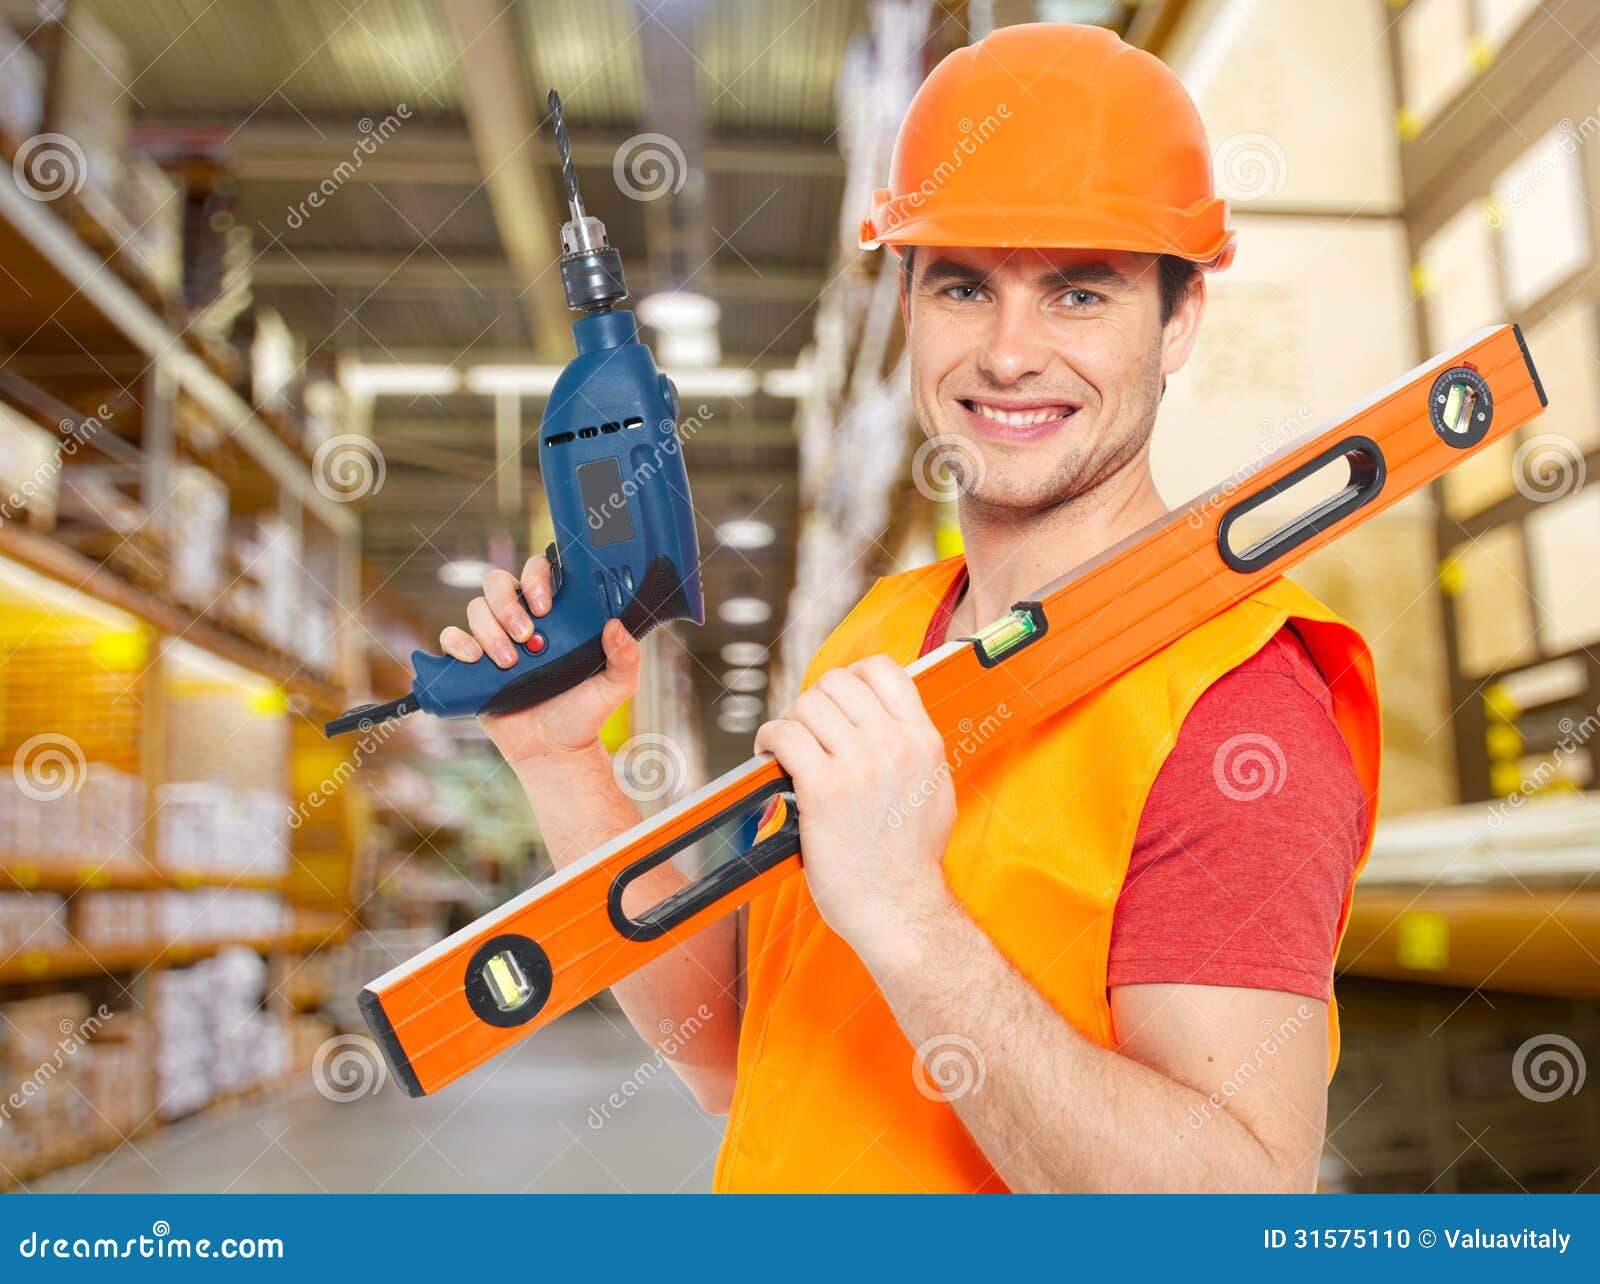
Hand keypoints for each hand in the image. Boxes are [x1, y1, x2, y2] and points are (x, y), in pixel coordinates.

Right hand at [438, 555, 639, 767]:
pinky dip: (458, 643)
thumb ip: (625, 657)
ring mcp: (495, 640)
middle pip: (499, 583)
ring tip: (510, 662)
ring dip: (490, 630)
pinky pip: (450, 637)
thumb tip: (615, 626)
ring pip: (476, 608)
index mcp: (555, 617)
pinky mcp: (472, 664)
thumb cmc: (583, 714)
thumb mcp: (615, 687)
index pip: (538, 573)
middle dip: (508, 605)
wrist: (554, 751)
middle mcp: (522, 621)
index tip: (545, 605)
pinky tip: (475, 659)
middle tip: (527, 636)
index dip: (536, 577)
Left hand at [753, 654, 956, 975]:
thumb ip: (914, 749)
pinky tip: (768, 755)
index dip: (851, 676)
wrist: (901, 909)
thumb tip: (888, 721)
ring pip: (807, 705)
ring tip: (784, 744)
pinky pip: (785, 736)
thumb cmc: (911, 861)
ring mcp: (859, 766)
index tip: (836, 699)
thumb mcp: (935, 789)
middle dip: (813, 701)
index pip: (883, 670)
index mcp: (923, 741)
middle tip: (804, 728)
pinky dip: (768, 739)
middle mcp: (894, 745)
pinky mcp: (824, 790)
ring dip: (788, 720)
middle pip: (836, 683)